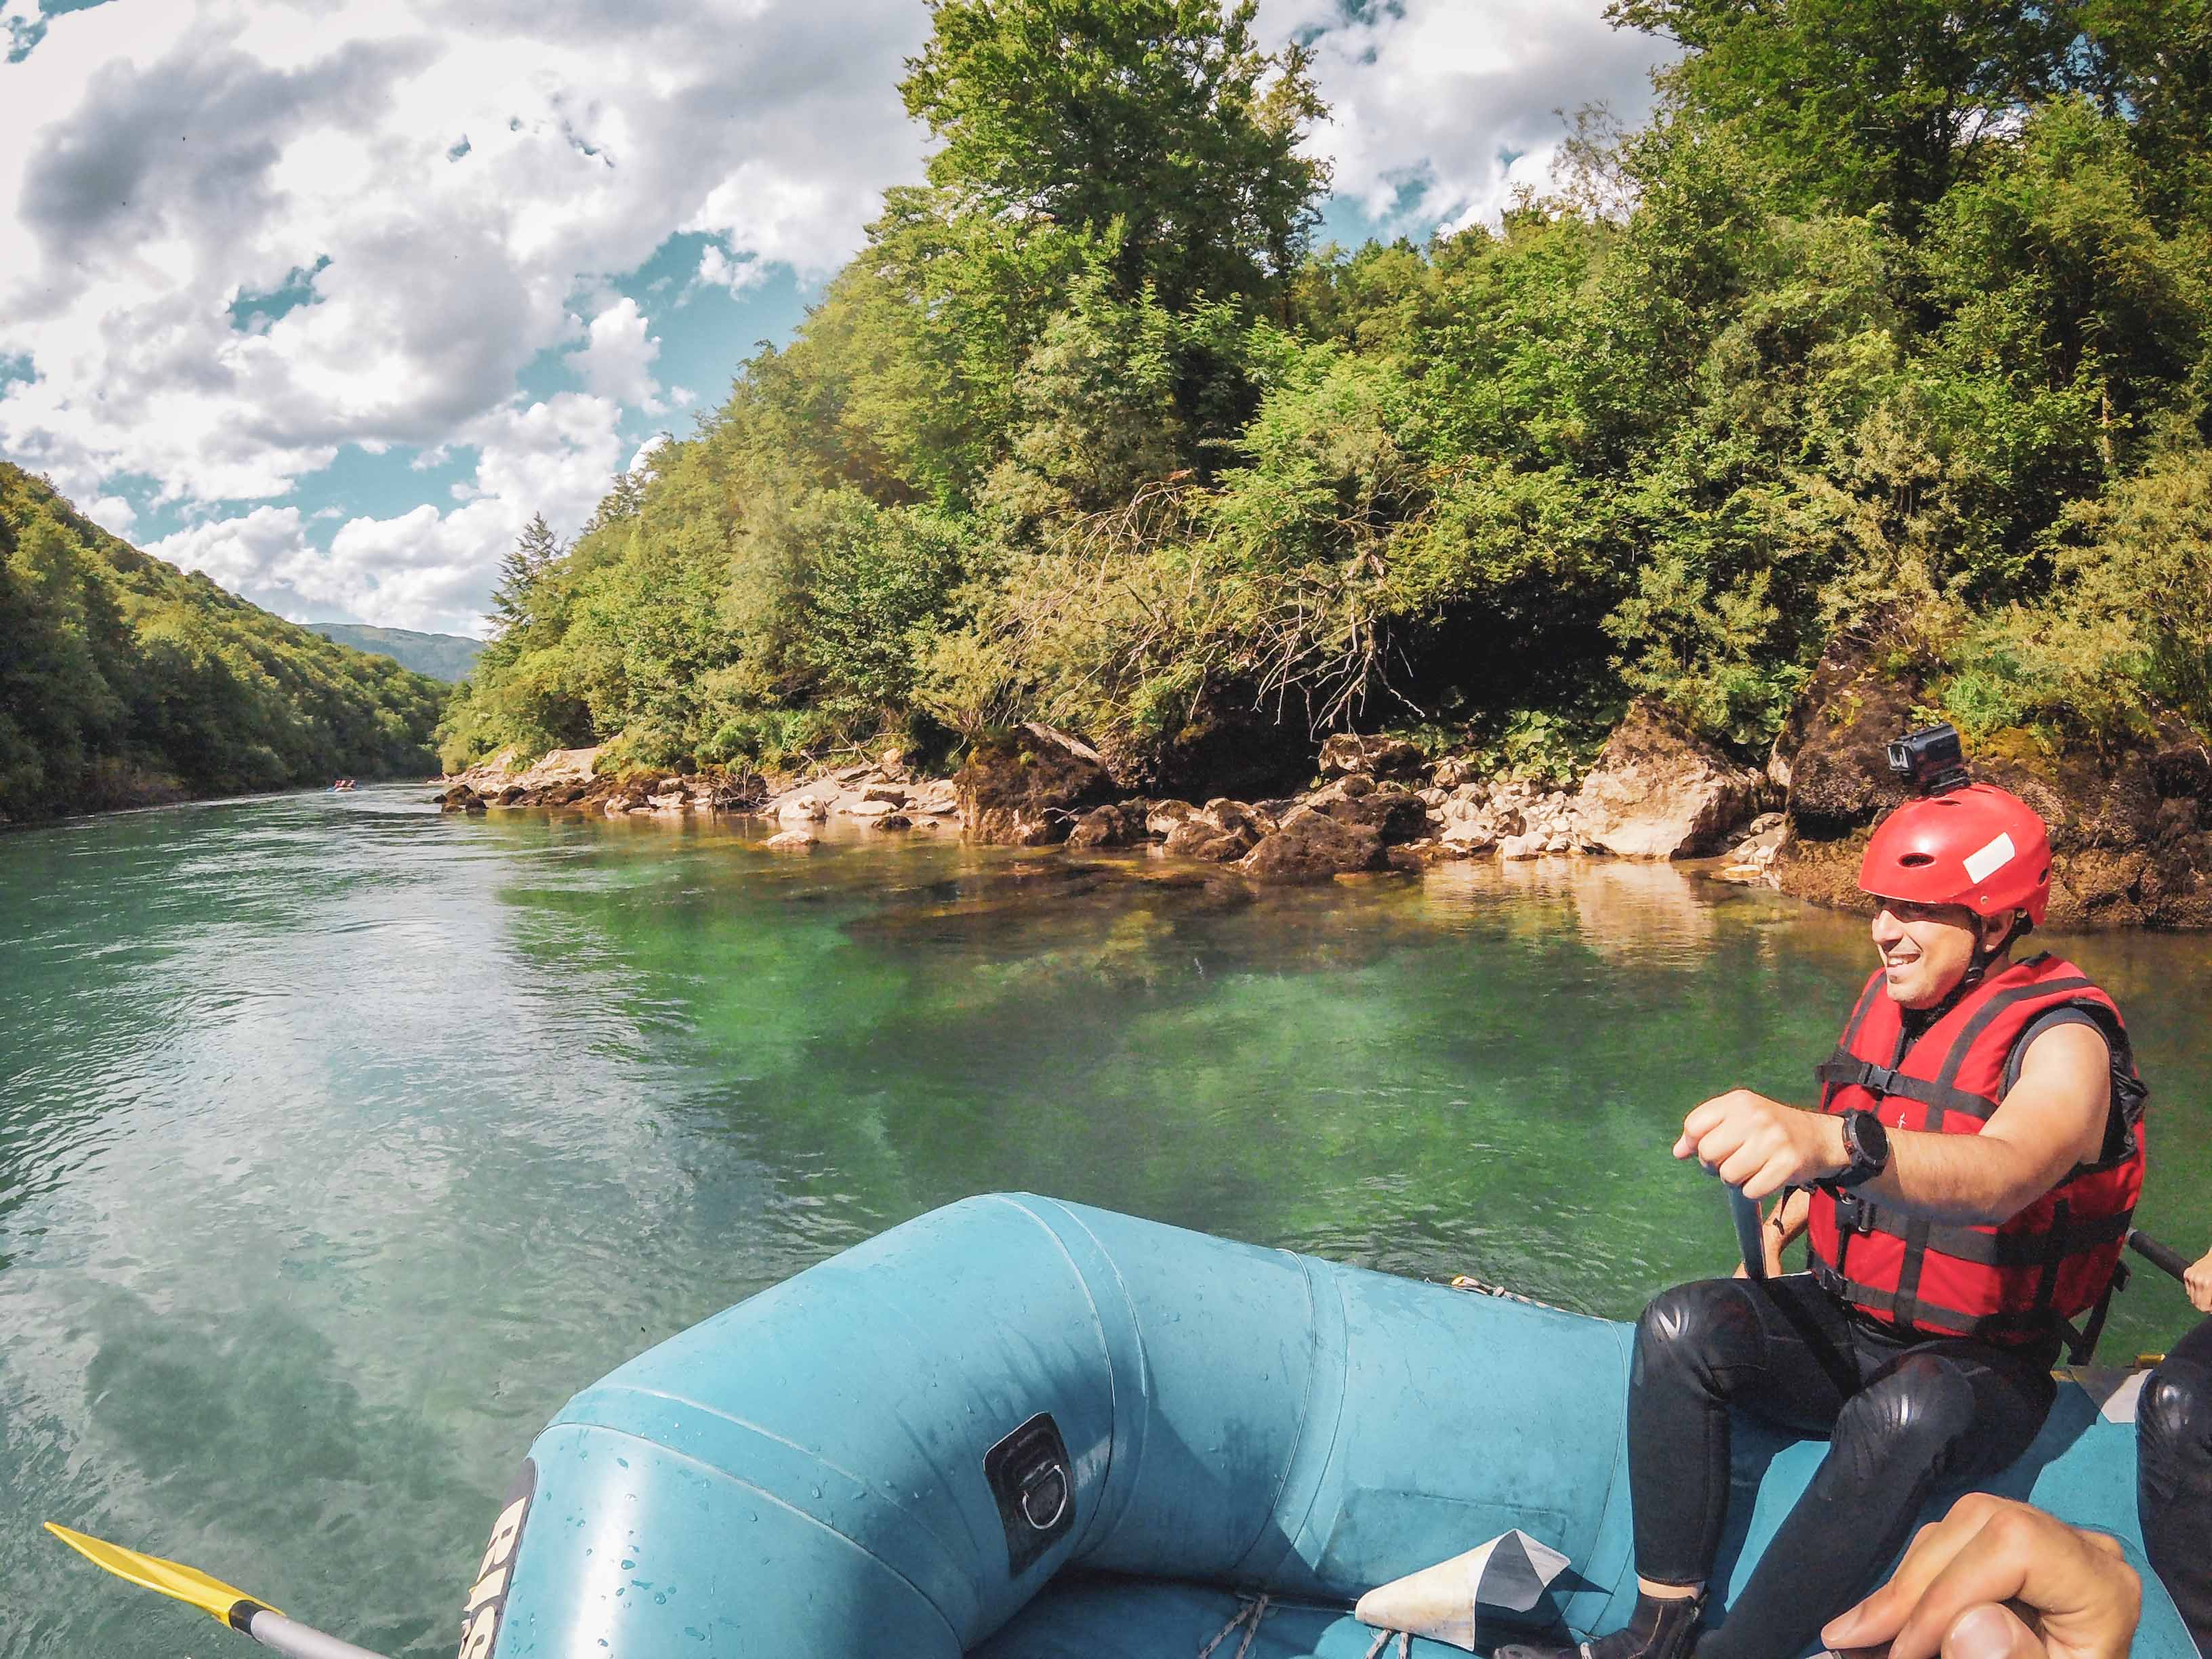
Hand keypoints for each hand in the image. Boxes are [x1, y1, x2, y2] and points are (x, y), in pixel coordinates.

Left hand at [1675, 1090, 1841, 1201]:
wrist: (1818, 1138)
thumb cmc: (1769, 1130)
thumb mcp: (1738, 1118)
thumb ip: (1705, 1131)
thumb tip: (1678, 1151)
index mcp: (1738, 1101)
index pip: (1694, 1126)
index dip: (1693, 1144)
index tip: (1708, 1149)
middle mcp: (1755, 1116)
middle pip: (1707, 1153)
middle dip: (1714, 1165)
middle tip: (1731, 1161)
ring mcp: (1773, 1140)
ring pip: (1728, 1175)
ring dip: (1735, 1180)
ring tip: (1750, 1168)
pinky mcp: (1788, 1164)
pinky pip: (1750, 1191)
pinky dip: (1753, 1191)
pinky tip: (1764, 1177)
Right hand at [1821, 1493, 2139, 1658]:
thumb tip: (1967, 1626)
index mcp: (2102, 1584)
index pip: (2014, 1546)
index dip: (1949, 1591)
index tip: (1904, 1650)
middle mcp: (2078, 1547)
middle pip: (1976, 1528)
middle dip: (1912, 1587)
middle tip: (1854, 1638)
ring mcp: (2046, 1542)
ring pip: (1954, 1529)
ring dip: (1903, 1583)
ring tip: (1860, 1632)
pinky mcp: (2015, 1552)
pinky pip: (1952, 1545)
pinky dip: (1914, 1582)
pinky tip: (1886, 1617)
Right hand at [2186, 1247, 2211, 1314]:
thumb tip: (2210, 1310)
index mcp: (2208, 1284)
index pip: (2203, 1306)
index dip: (2209, 1309)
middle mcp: (2197, 1280)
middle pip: (2196, 1303)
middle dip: (2204, 1305)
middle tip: (2210, 1302)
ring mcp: (2191, 1276)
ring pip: (2191, 1297)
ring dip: (2199, 1298)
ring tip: (2208, 1293)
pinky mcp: (2187, 1273)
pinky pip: (2189, 1289)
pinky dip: (2195, 1291)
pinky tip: (2203, 1287)